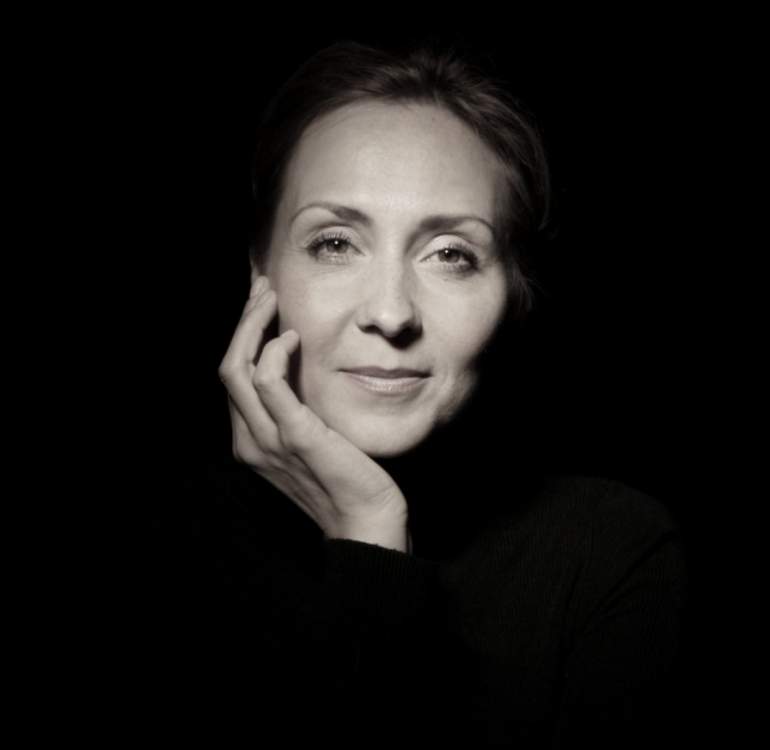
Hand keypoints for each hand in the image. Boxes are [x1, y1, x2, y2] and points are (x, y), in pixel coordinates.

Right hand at [217, 275, 409, 550]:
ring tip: (270, 296)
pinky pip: (268, 384)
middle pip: (227, 367)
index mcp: (250, 439)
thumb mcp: (311, 434)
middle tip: (262, 288)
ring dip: (251, 325)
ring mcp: (268, 440)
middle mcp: (249, 440)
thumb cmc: (345, 473)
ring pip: (237, 369)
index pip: (232, 376)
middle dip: (243, 321)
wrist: (366, 518)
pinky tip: (290, 336)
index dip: (242, 333)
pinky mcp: (296, 437)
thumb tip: (297, 362)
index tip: (259, 302)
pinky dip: (271, 353)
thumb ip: (295, 406)